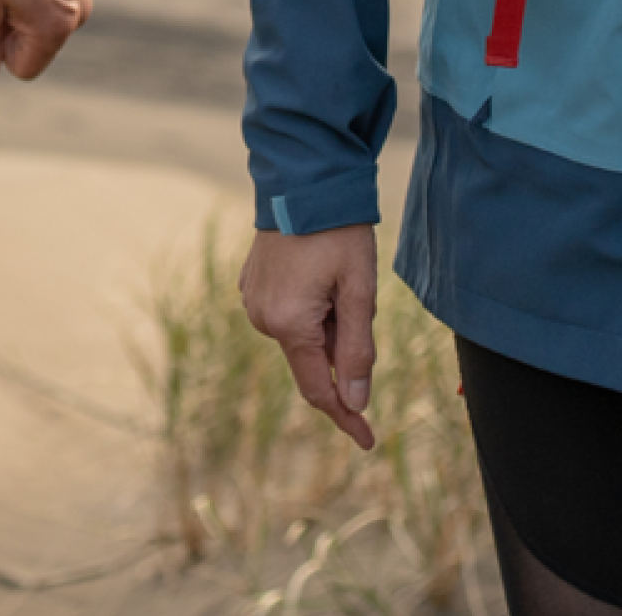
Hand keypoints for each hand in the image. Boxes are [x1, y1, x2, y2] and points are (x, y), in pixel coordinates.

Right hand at [239, 226, 379, 448]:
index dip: (346, 417)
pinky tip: (321, 274)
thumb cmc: (338, 234)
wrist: (303, 181)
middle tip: (360, 299)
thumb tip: (355, 401)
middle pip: (313, 358)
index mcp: (289, 324)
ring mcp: (252, 301)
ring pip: (302, 335)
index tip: (369, 440)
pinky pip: (287, 314)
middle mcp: (262, 318)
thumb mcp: (359, 292)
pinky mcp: (252, 285)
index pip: (319, 389)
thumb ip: (356, 350)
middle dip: (342, 348)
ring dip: (328, 325)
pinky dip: (311, 309)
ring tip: (340, 278)